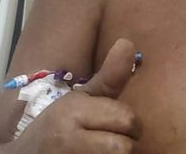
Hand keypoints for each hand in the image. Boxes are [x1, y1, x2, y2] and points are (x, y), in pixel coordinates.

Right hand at [13, 38, 141, 153]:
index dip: (129, 124)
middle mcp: (69, 138)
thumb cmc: (56, 126)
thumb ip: (108, 77)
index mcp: (74, 110)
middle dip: (123, 144)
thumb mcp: (79, 100)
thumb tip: (128, 42)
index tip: (118, 125)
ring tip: (100, 150)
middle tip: (110, 140)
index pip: (127, 119)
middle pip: (124, 146)